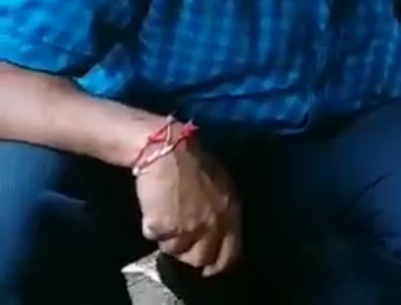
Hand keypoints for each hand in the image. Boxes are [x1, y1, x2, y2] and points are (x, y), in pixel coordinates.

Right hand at [134, 137, 241, 276]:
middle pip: (199, 259)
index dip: (217, 264)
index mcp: (232, 213)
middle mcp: (213, 225)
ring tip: (167, 213)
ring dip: (168, 238)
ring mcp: (188, 227)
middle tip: (180, 236)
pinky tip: (155, 207)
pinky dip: (151, 227)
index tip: (208, 267)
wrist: (167, 150)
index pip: (230, 255)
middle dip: (188, 252)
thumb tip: (219, 235)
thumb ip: (224, 212)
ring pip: (173, 251)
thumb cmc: (195, 163)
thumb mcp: (223, 186)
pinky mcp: (164, 226)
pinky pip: (154, 238)